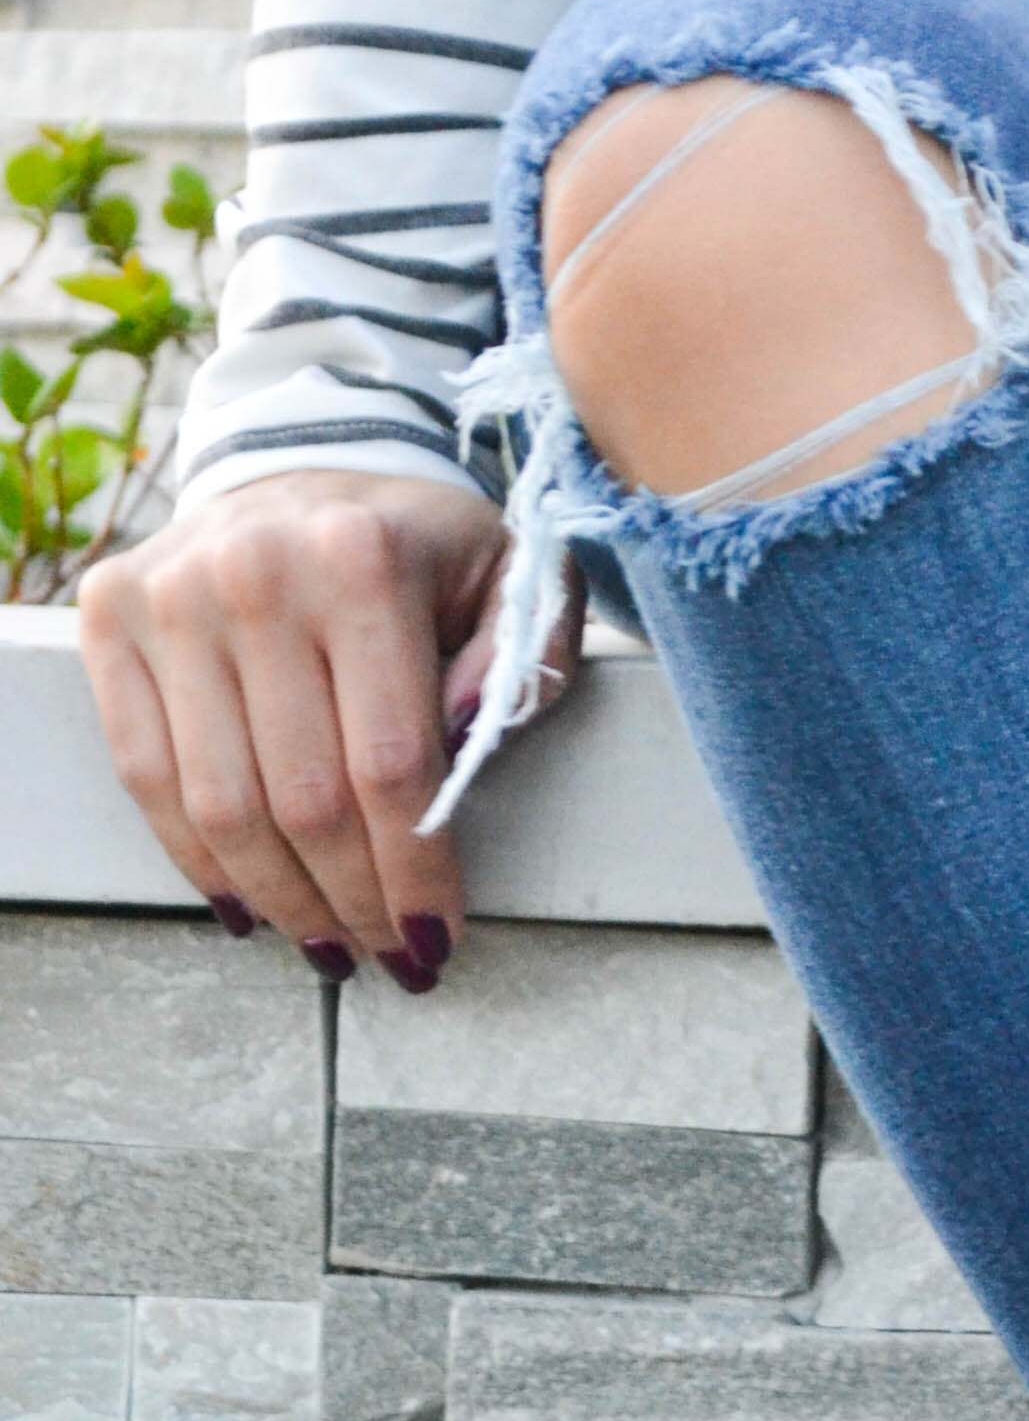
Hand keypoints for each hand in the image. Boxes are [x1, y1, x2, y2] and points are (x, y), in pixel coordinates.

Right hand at [77, 468, 581, 981]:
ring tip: (327, 945)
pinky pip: (146, 773)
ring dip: (280, 899)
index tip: (436, 939)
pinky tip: (246, 903)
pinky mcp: (111, 617)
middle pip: (304, 801)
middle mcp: (254, 573)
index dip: (413, 873)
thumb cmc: (421, 545)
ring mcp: (170, 596)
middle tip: (388, 956)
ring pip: (221, 805)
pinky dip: (196, 857)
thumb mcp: (513, 577)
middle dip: (354, 903)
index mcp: (361, 561)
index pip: (389, 765)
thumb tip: (472, 738)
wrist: (304, 465)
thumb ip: (526, 657)